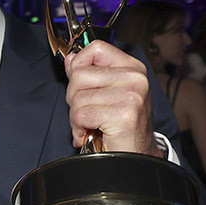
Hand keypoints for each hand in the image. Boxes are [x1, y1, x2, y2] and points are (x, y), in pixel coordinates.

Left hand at [65, 40, 157, 155]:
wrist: (135, 156)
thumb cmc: (119, 125)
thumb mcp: (106, 93)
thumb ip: (88, 74)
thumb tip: (70, 58)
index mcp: (132, 67)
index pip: (95, 48)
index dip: (79, 64)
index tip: (80, 84)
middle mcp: (135, 78)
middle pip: (79, 75)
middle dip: (74, 97)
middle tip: (87, 112)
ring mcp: (131, 95)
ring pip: (77, 97)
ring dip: (76, 116)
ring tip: (91, 124)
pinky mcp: (123, 115)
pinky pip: (81, 115)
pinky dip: (79, 129)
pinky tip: (91, 133)